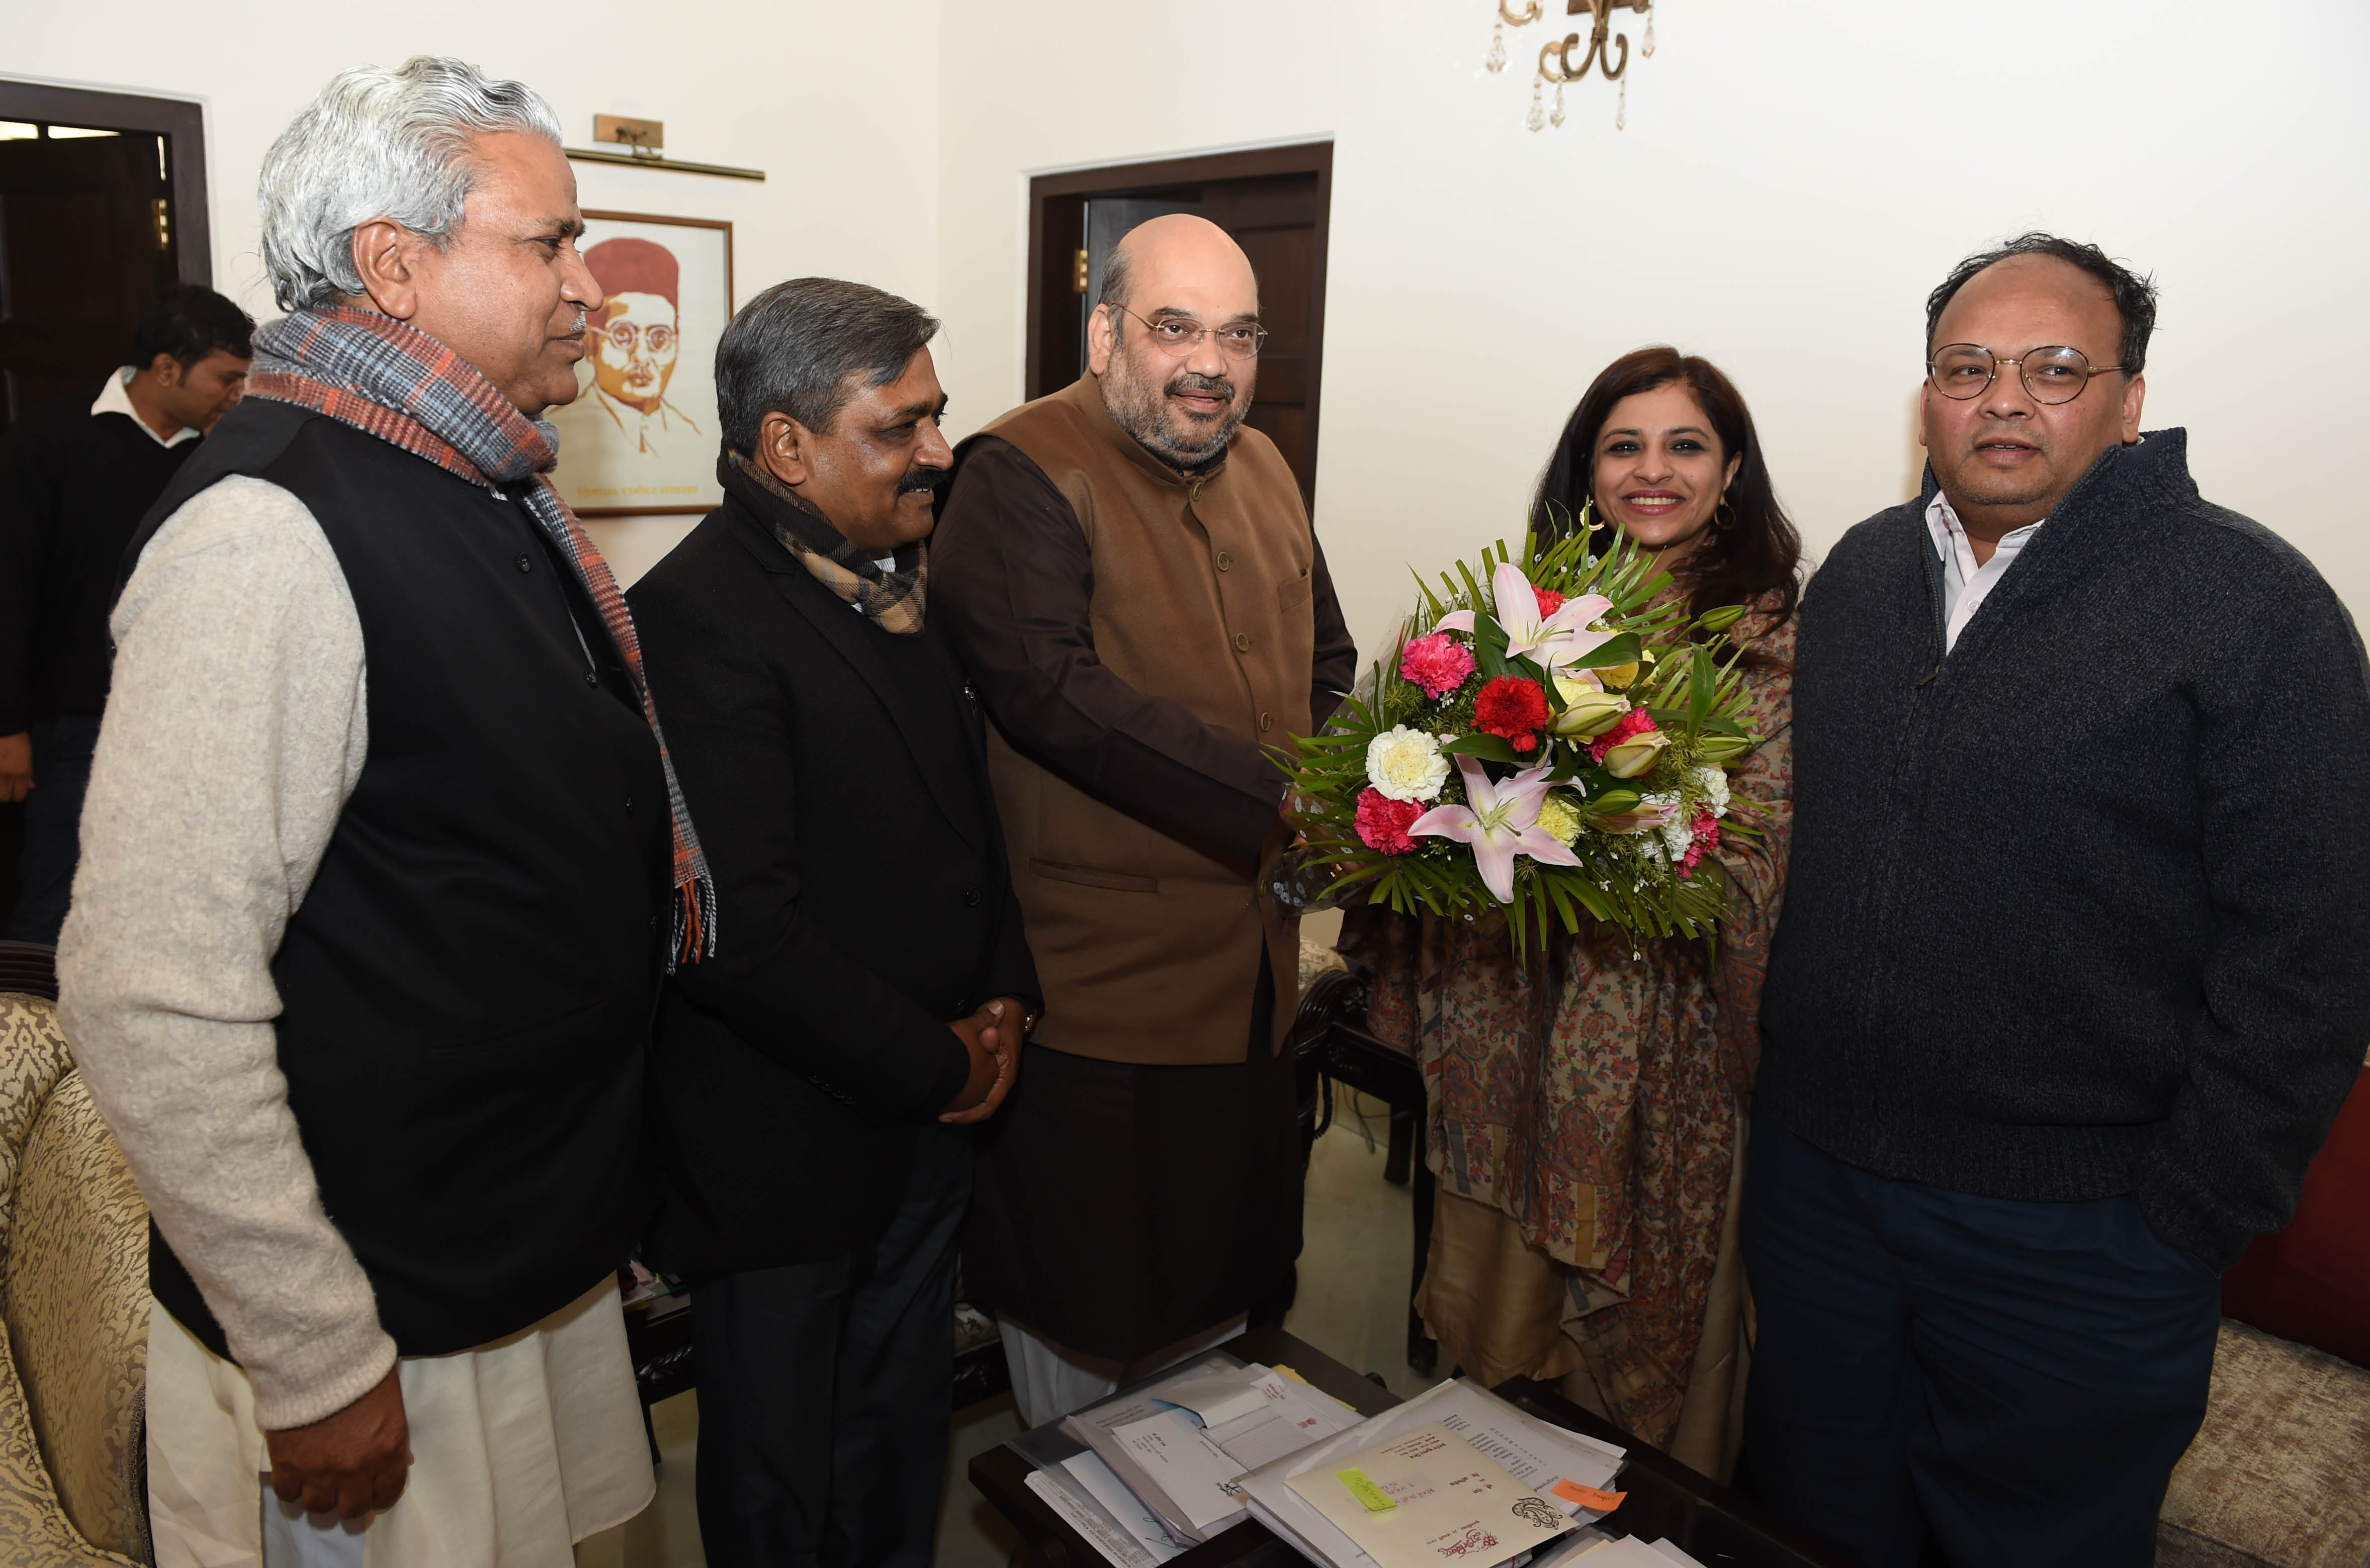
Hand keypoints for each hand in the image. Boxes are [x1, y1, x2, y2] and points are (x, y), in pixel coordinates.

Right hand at [0, 733, 29, 803]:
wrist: (5, 728)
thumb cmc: (18, 741)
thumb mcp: (28, 757)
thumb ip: (29, 774)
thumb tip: (31, 787)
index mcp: (21, 772)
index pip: (20, 795)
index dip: (18, 796)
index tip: (16, 792)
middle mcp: (6, 775)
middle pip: (4, 797)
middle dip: (6, 795)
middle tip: (6, 788)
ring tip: (2, 782)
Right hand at [264, 1366, 410, 1520]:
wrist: (319, 1358)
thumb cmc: (361, 1371)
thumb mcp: (391, 1402)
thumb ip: (393, 1436)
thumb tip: (398, 1459)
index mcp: (387, 1451)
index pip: (388, 1494)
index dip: (381, 1496)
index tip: (374, 1492)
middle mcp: (355, 1469)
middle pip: (352, 1509)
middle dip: (350, 1500)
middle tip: (345, 1489)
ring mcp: (319, 1470)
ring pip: (318, 1507)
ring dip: (320, 1496)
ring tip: (319, 1482)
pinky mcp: (287, 1464)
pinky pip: (288, 1494)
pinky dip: (292, 1488)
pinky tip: (296, 1476)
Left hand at [940, 998, 1025, 1123]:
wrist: (1008, 1015)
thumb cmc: (1002, 1021)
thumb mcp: (997, 1022)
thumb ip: (989, 1027)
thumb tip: (990, 1031)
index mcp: (1005, 1076)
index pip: (988, 1104)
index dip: (969, 1114)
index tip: (948, 1116)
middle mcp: (1000, 1083)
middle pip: (981, 1109)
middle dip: (962, 1116)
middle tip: (940, 1115)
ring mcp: (993, 1080)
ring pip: (977, 1104)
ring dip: (960, 1110)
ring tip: (940, 1110)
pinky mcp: (985, 1077)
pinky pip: (974, 1095)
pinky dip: (961, 1100)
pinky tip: (945, 1097)